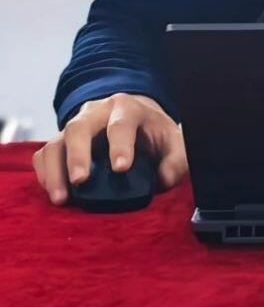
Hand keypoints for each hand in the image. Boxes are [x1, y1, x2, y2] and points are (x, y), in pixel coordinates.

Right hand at [32, 93, 187, 205]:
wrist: (134, 119)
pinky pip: (44, 155)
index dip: (120, 146)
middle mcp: (96, 112)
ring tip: (62, 197)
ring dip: (56, 171)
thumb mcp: (172, 140)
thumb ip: (177, 159)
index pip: (121, 124)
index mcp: (127, 108)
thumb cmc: (152, 132)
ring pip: (56, 142)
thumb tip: (165, 179)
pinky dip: (45, 174)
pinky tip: (55, 192)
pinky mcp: (61, 142)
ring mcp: (74, 126)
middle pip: (79, 127)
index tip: (121, 168)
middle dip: (79, 155)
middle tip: (81, 180)